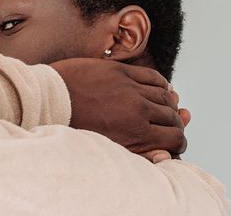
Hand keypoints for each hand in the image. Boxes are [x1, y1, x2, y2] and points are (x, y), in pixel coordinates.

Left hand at [50, 58, 186, 154]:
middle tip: (173, 125)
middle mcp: (139, 110)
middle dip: (176, 123)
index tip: (176, 141)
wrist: (52, 100)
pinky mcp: (123, 72)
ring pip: (166, 96)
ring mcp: (131, 88)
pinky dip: (163, 83)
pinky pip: (153, 77)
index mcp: (136, 133)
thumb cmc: (77, 128)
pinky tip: (162, 88)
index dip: (179, 141)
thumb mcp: (108, 148)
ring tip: (168, 108)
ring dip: (171, 103)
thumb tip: (165, 157)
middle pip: (172, 117)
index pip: (174, 137)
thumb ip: (139, 153)